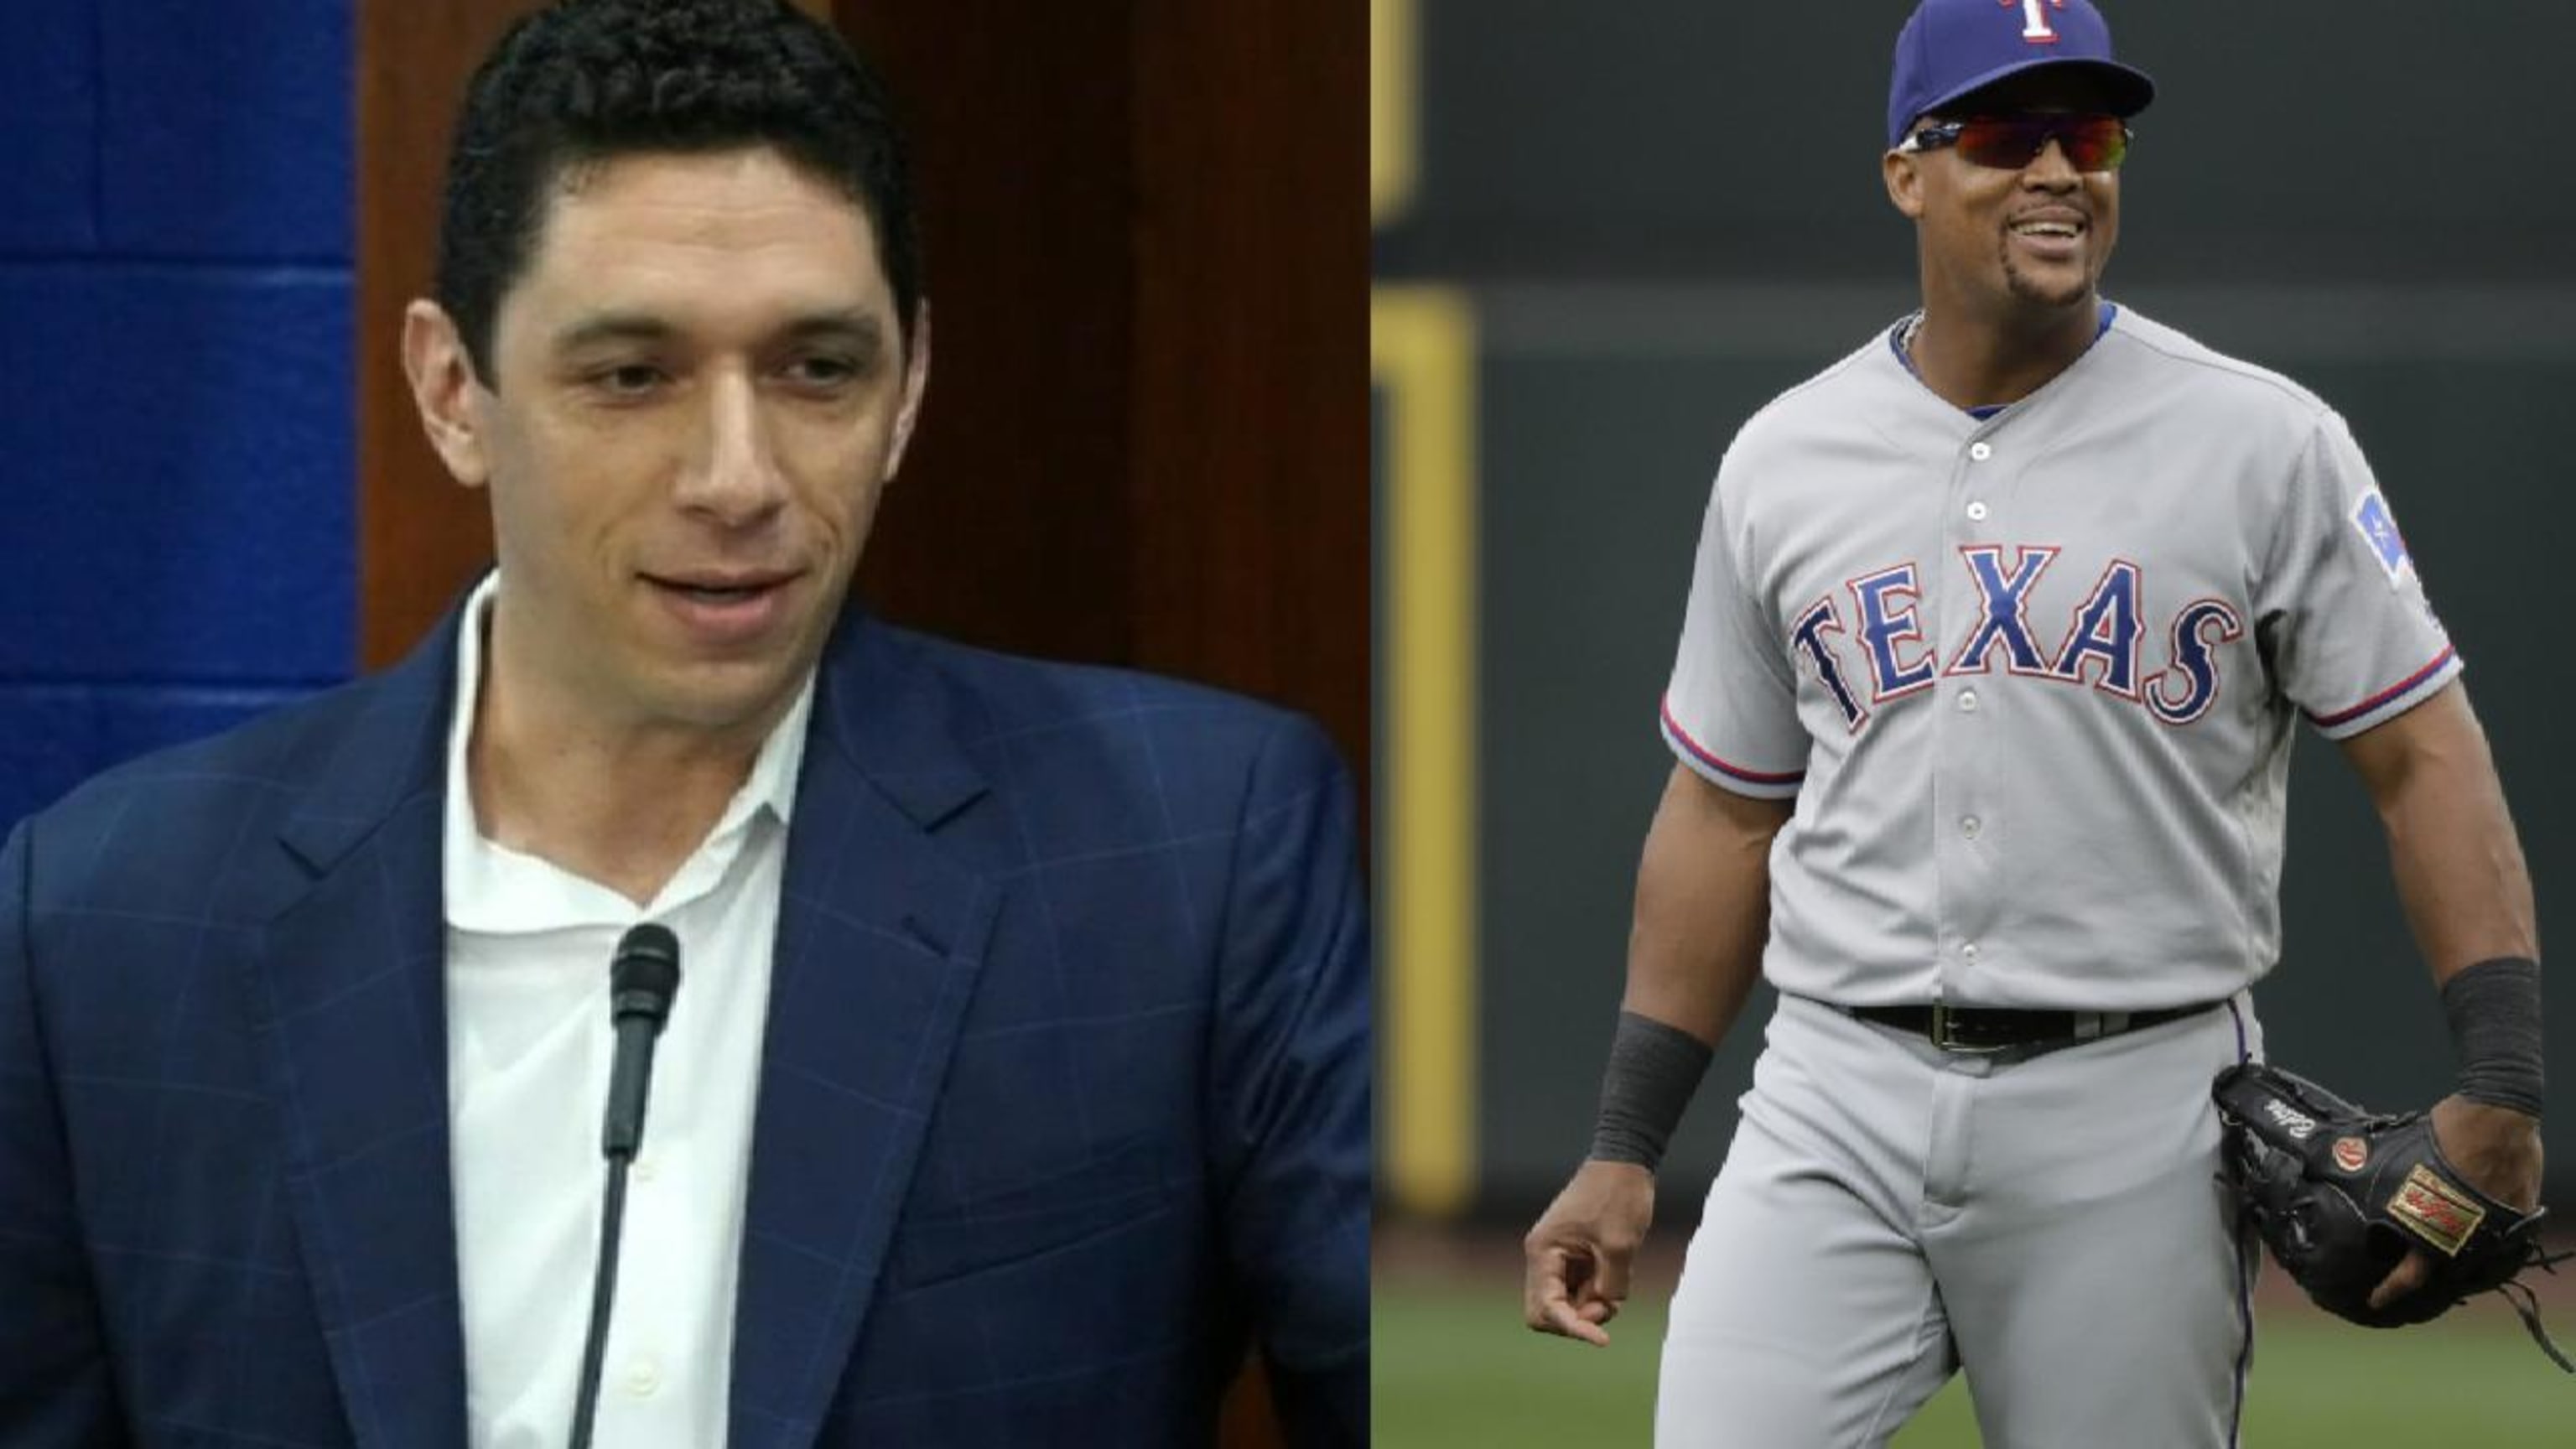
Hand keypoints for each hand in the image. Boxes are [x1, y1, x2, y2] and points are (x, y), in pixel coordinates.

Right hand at [1522, 1159, 1654, 1346]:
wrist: (1625, 1162)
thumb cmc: (1618, 1197)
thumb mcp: (1620, 1247)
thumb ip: (1609, 1288)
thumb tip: (1601, 1311)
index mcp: (1543, 1252)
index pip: (1547, 1309)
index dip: (1573, 1329)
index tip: (1603, 1339)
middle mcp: (1543, 1257)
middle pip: (1548, 1313)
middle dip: (1578, 1319)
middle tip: (1608, 1303)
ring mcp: (1558, 1258)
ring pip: (1567, 1304)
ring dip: (1593, 1304)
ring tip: (1619, 1278)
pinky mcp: (1575, 1257)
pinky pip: (1581, 1290)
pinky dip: (1600, 1292)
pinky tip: (1618, 1271)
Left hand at [2366, 1095, 2543, 1310]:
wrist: (2493, 1116)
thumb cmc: (2437, 1135)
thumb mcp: (2383, 1152)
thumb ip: (2349, 1164)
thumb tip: (2305, 1160)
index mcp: (2429, 1230)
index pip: (2408, 1276)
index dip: (2390, 1291)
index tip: (2375, 1302)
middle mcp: (2465, 1241)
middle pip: (2444, 1274)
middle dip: (2424, 1278)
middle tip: (2408, 1281)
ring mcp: (2495, 1234)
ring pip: (2473, 1263)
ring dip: (2455, 1264)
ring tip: (2439, 1262)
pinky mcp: (2517, 1220)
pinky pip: (2499, 1245)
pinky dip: (2483, 1246)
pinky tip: (2470, 1240)